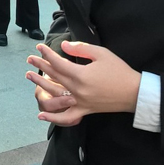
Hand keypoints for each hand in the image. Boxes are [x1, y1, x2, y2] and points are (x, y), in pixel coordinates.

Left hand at [26, 41, 140, 126]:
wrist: (134, 93)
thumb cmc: (119, 71)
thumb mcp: (102, 54)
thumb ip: (81, 49)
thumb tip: (63, 46)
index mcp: (81, 75)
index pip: (58, 63)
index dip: (47, 54)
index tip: (39, 47)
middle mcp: (77, 90)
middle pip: (54, 76)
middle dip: (41, 66)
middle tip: (30, 58)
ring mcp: (80, 102)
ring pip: (55, 94)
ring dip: (41, 84)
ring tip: (30, 76)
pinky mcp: (85, 111)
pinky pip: (66, 117)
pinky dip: (53, 118)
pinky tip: (41, 115)